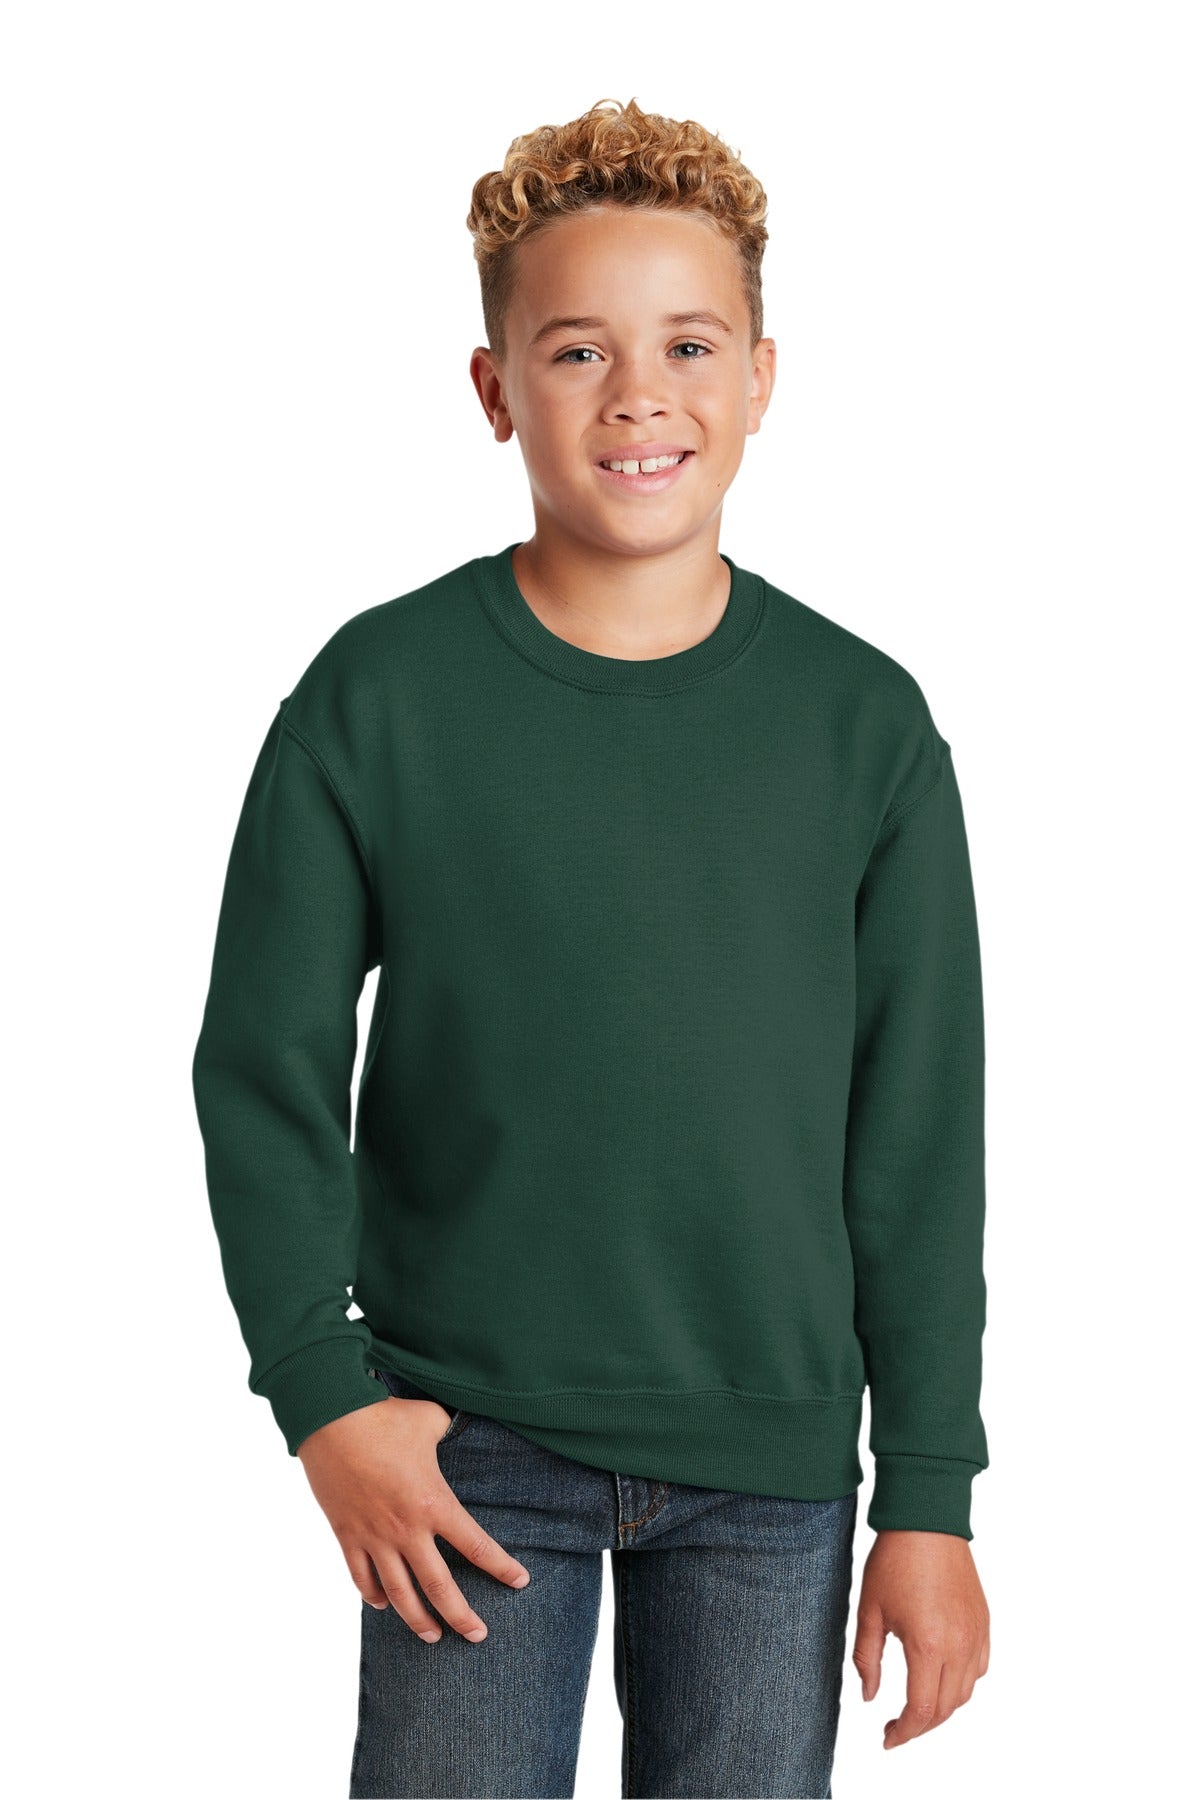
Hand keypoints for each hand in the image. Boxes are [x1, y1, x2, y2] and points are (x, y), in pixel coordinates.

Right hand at [296, 1396, 531, 1642]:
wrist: (331, 1418)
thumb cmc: (384, 1416)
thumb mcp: (430, 1420)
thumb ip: (449, 1430)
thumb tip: (460, 1424)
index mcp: (434, 1503)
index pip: (476, 1546)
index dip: (502, 1567)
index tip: (521, 1582)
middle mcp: (407, 1529)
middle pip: (439, 1587)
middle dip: (461, 1617)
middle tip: (478, 1636)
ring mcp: (374, 1536)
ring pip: (399, 1594)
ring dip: (417, 1620)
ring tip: (432, 1637)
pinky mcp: (346, 1535)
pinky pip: (361, 1577)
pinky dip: (373, 1596)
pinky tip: (382, 1606)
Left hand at [853, 1530, 989, 1750]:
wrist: (927, 1520)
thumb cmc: (895, 1560)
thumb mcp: (870, 1610)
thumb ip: (867, 1658)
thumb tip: (869, 1696)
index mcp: (928, 1645)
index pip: (922, 1710)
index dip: (904, 1732)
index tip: (887, 1738)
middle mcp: (959, 1645)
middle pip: (946, 1709)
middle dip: (920, 1725)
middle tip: (896, 1726)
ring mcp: (976, 1635)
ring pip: (966, 1692)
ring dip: (942, 1708)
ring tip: (916, 1706)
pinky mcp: (984, 1623)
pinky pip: (980, 1669)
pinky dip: (962, 1684)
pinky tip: (941, 1679)